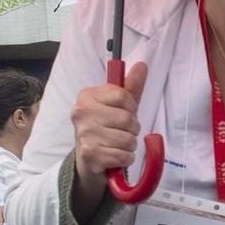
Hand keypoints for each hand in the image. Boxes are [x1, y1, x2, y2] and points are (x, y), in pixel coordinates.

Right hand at [70, 61, 148, 198]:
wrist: (88, 159)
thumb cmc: (105, 128)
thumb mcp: (118, 105)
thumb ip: (130, 87)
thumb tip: (142, 65)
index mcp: (87, 96)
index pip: (123, 95)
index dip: (131, 107)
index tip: (125, 113)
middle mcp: (81, 112)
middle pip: (127, 118)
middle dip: (132, 128)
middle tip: (122, 132)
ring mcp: (84, 134)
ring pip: (127, 139)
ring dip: (130, 145)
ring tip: (118, 144)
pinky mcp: (89, 155)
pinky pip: (123, 156)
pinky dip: (125, 158)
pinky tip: (116, 156)